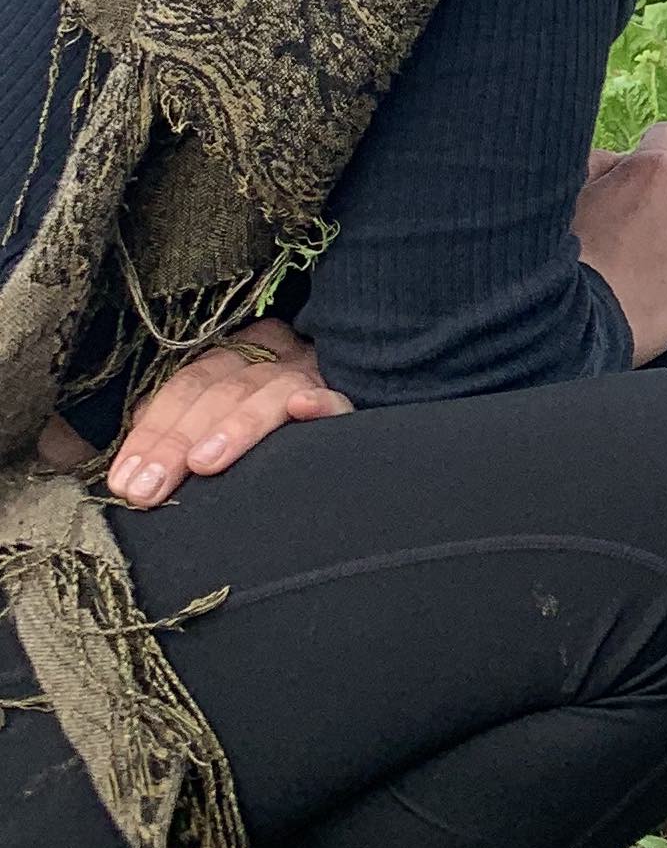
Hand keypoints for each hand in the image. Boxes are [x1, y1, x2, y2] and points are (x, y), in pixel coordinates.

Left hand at [97, 318, 350, 508]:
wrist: (360, 420)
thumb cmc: (272, 434)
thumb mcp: (220, 420)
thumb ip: (180, 428)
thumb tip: (130, 464)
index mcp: (238, 357)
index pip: (187, 384)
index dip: (152, 430)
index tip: (124, 479)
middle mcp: (275, 358)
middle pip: (220, 389)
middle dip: (176, 440)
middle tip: (147, 490)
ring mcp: (315, 376)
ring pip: (270, 391)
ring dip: (235, 426)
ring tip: (203, 465)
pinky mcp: (353, 400)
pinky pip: (339, 399)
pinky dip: (320, 404)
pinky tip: (304, 410)